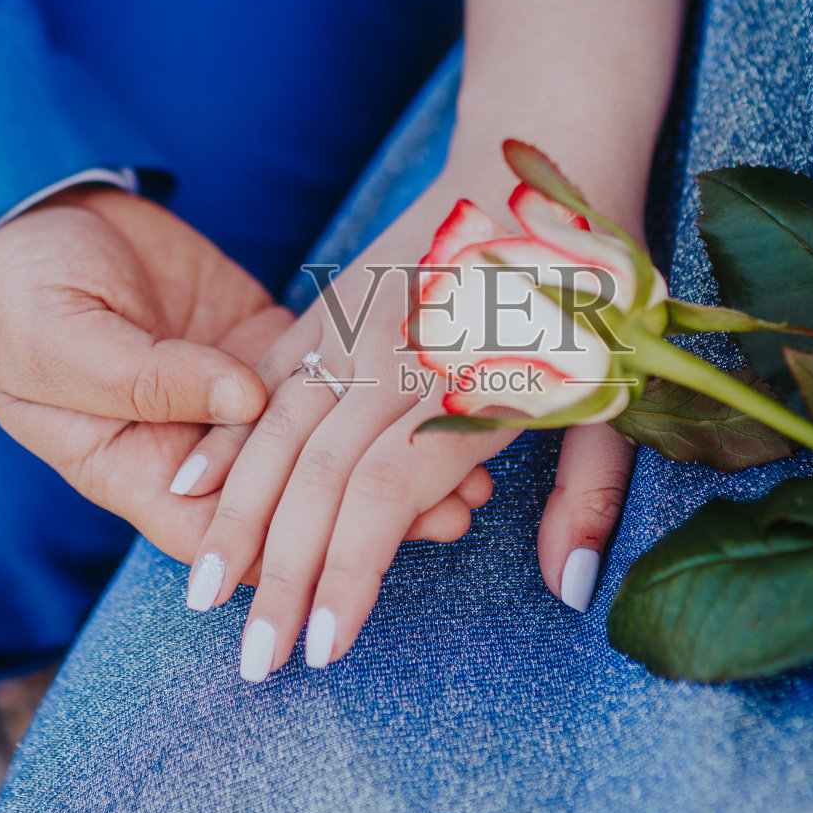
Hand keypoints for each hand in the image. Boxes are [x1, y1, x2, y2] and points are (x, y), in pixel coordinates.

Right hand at [0, 186, 471, 566]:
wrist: (36, 214)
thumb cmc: (22, 290)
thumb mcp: (63, 339)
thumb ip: (147, 376)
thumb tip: (243, 404)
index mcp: (133, 464)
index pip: (218, 535)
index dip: (286, 553)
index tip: (362, 550)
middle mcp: (193, 445)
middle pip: (288, 502)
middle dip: (365, 513)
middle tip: (449, 507)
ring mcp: (232, 395)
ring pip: (320, 449)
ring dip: (385, 461)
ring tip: (469, 467)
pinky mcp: (263, 346)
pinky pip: (326, 381)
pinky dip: (376, 396)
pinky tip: (438, 396)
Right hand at [176, 156, 637, 680]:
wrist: (549, 153)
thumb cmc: (597, 290)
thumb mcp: (623, 390)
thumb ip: (590, 493)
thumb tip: (567, 587)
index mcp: (474, 380)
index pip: (388, 492)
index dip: (349, 572)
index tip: (320, 646)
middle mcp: (402, 353)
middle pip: (319, 475)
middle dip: (277, 574)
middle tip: (252, 659)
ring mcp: (359, 321)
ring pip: (277, 427)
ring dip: (235, 514)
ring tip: (202, 591)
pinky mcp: (335, 299)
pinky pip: (267, 373)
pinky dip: (227, 430)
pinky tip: (189, 482)